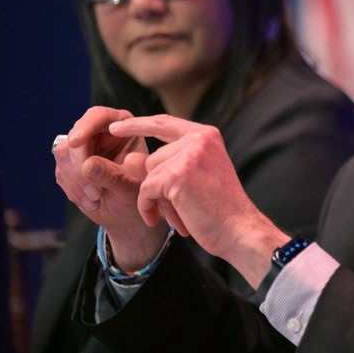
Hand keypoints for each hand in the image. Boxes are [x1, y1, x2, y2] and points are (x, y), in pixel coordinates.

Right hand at [54, 106, 169, 267]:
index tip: (76, 142)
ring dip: (76, 180)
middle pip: (76, 136)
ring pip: (64, 154)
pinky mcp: (69, 164)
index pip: (98, 116)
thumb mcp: (132, 187)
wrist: (128, 213)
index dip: (85, 126)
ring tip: (97, 199)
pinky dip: (73, 189)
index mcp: (123, 127)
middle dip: (80, 166)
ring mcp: (83, 148)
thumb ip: (114, 175)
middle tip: (95, 193)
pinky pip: (61, 171)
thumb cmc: (138, 196)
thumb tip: (87, 165)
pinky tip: (91, 201)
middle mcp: (100, 133)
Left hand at [109, 115, 287, 286]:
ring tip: (178, 214)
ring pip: (149, 175)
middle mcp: (198, 139)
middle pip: (154, 158)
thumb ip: (177, 160)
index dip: (138, 124)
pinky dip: (147, 207)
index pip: (164, 123)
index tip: (115, 127)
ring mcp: (188, 155)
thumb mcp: (203, 173)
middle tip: (176, 208)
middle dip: (157, 185)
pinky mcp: (176, 175)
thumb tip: (132, 158)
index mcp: (207, 135)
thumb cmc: (221, 208)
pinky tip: (158, 219)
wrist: (238, 229)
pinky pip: (145, 190)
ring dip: (155, 199)